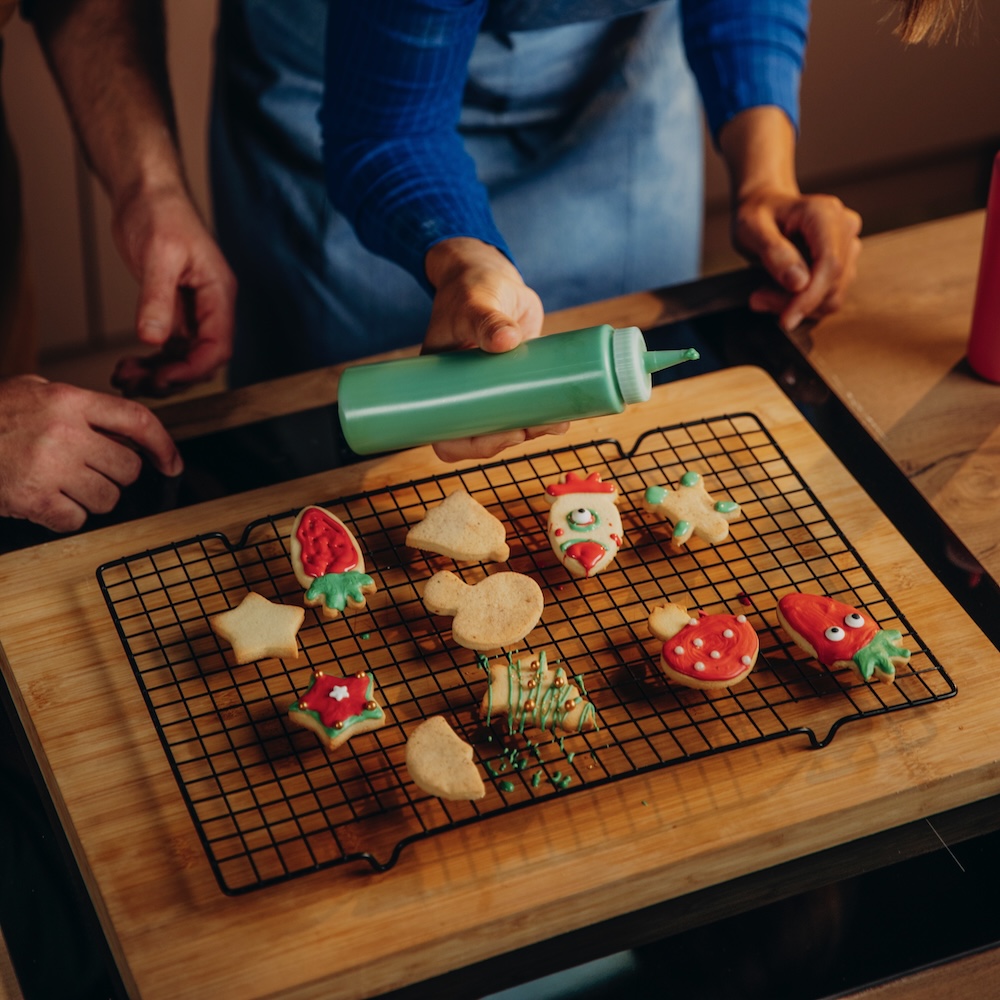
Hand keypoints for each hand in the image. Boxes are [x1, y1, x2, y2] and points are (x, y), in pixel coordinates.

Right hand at [0, 375, 181, 531]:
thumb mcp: (35, 392)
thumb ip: (81, 405)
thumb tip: (127, 429)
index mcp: (70, 401)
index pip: (138, 421)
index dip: (164, 445)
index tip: (173, 464)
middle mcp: (65, 432)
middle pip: (129, 468)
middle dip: (116, 475)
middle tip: (89, 470)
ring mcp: (49, 467)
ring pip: (109, 499)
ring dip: (92, 498)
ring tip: (62, 483)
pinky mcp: (33, 500)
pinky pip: (77, 520)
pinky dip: (65, 517)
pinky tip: (45, 500)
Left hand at [110, 183, 235, 396]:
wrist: (146, 191)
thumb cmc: (161, 211)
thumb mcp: (158, 255)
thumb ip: (157, 299)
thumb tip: (153, 339)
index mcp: (219, 293)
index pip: (218, 346)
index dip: (193, 369)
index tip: (163, 379)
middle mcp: (211, 306)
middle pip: (202, 359)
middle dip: (172, 377)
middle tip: (137, 383)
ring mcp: (194, 311)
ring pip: (183, 357)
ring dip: (157, 373)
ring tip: (125, 377)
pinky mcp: (174, 310)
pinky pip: (169, 347)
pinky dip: (151, 360)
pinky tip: (129, 366)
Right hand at [422, 238, 566, 461]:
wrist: (493, 275)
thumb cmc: (471, 288)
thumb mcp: (474, 303)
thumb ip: (487, 319)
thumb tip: (506, 339)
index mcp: (441, 387)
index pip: (447, 436)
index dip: (473, 446)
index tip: (503, 433)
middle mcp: (465, 394)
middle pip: (482, 437)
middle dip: (511, 439)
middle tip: (534, 427)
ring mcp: (493, 390)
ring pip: (509, 427)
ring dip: (533, 430)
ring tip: (556, 422)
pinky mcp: (518, 381)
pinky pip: (528, 409)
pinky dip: (546, 415)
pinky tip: (563, 415)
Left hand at [732, 189, 861, 332]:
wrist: (765, 206)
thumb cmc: (756, 214)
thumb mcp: (752, 229)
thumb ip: (774, 253)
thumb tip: (799, 283)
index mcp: (824, 213)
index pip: (830, 264)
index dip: (810, 297)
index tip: (786, 319)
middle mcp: (844, 226)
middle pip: (832, 282)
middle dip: (796, 302)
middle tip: (757, 299)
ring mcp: (848, 244)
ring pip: (833, 294)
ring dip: (798, 304)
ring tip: (762, 295)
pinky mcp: (844, 261)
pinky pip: (829, 294)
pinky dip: (803, 302)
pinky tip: (777, 293)